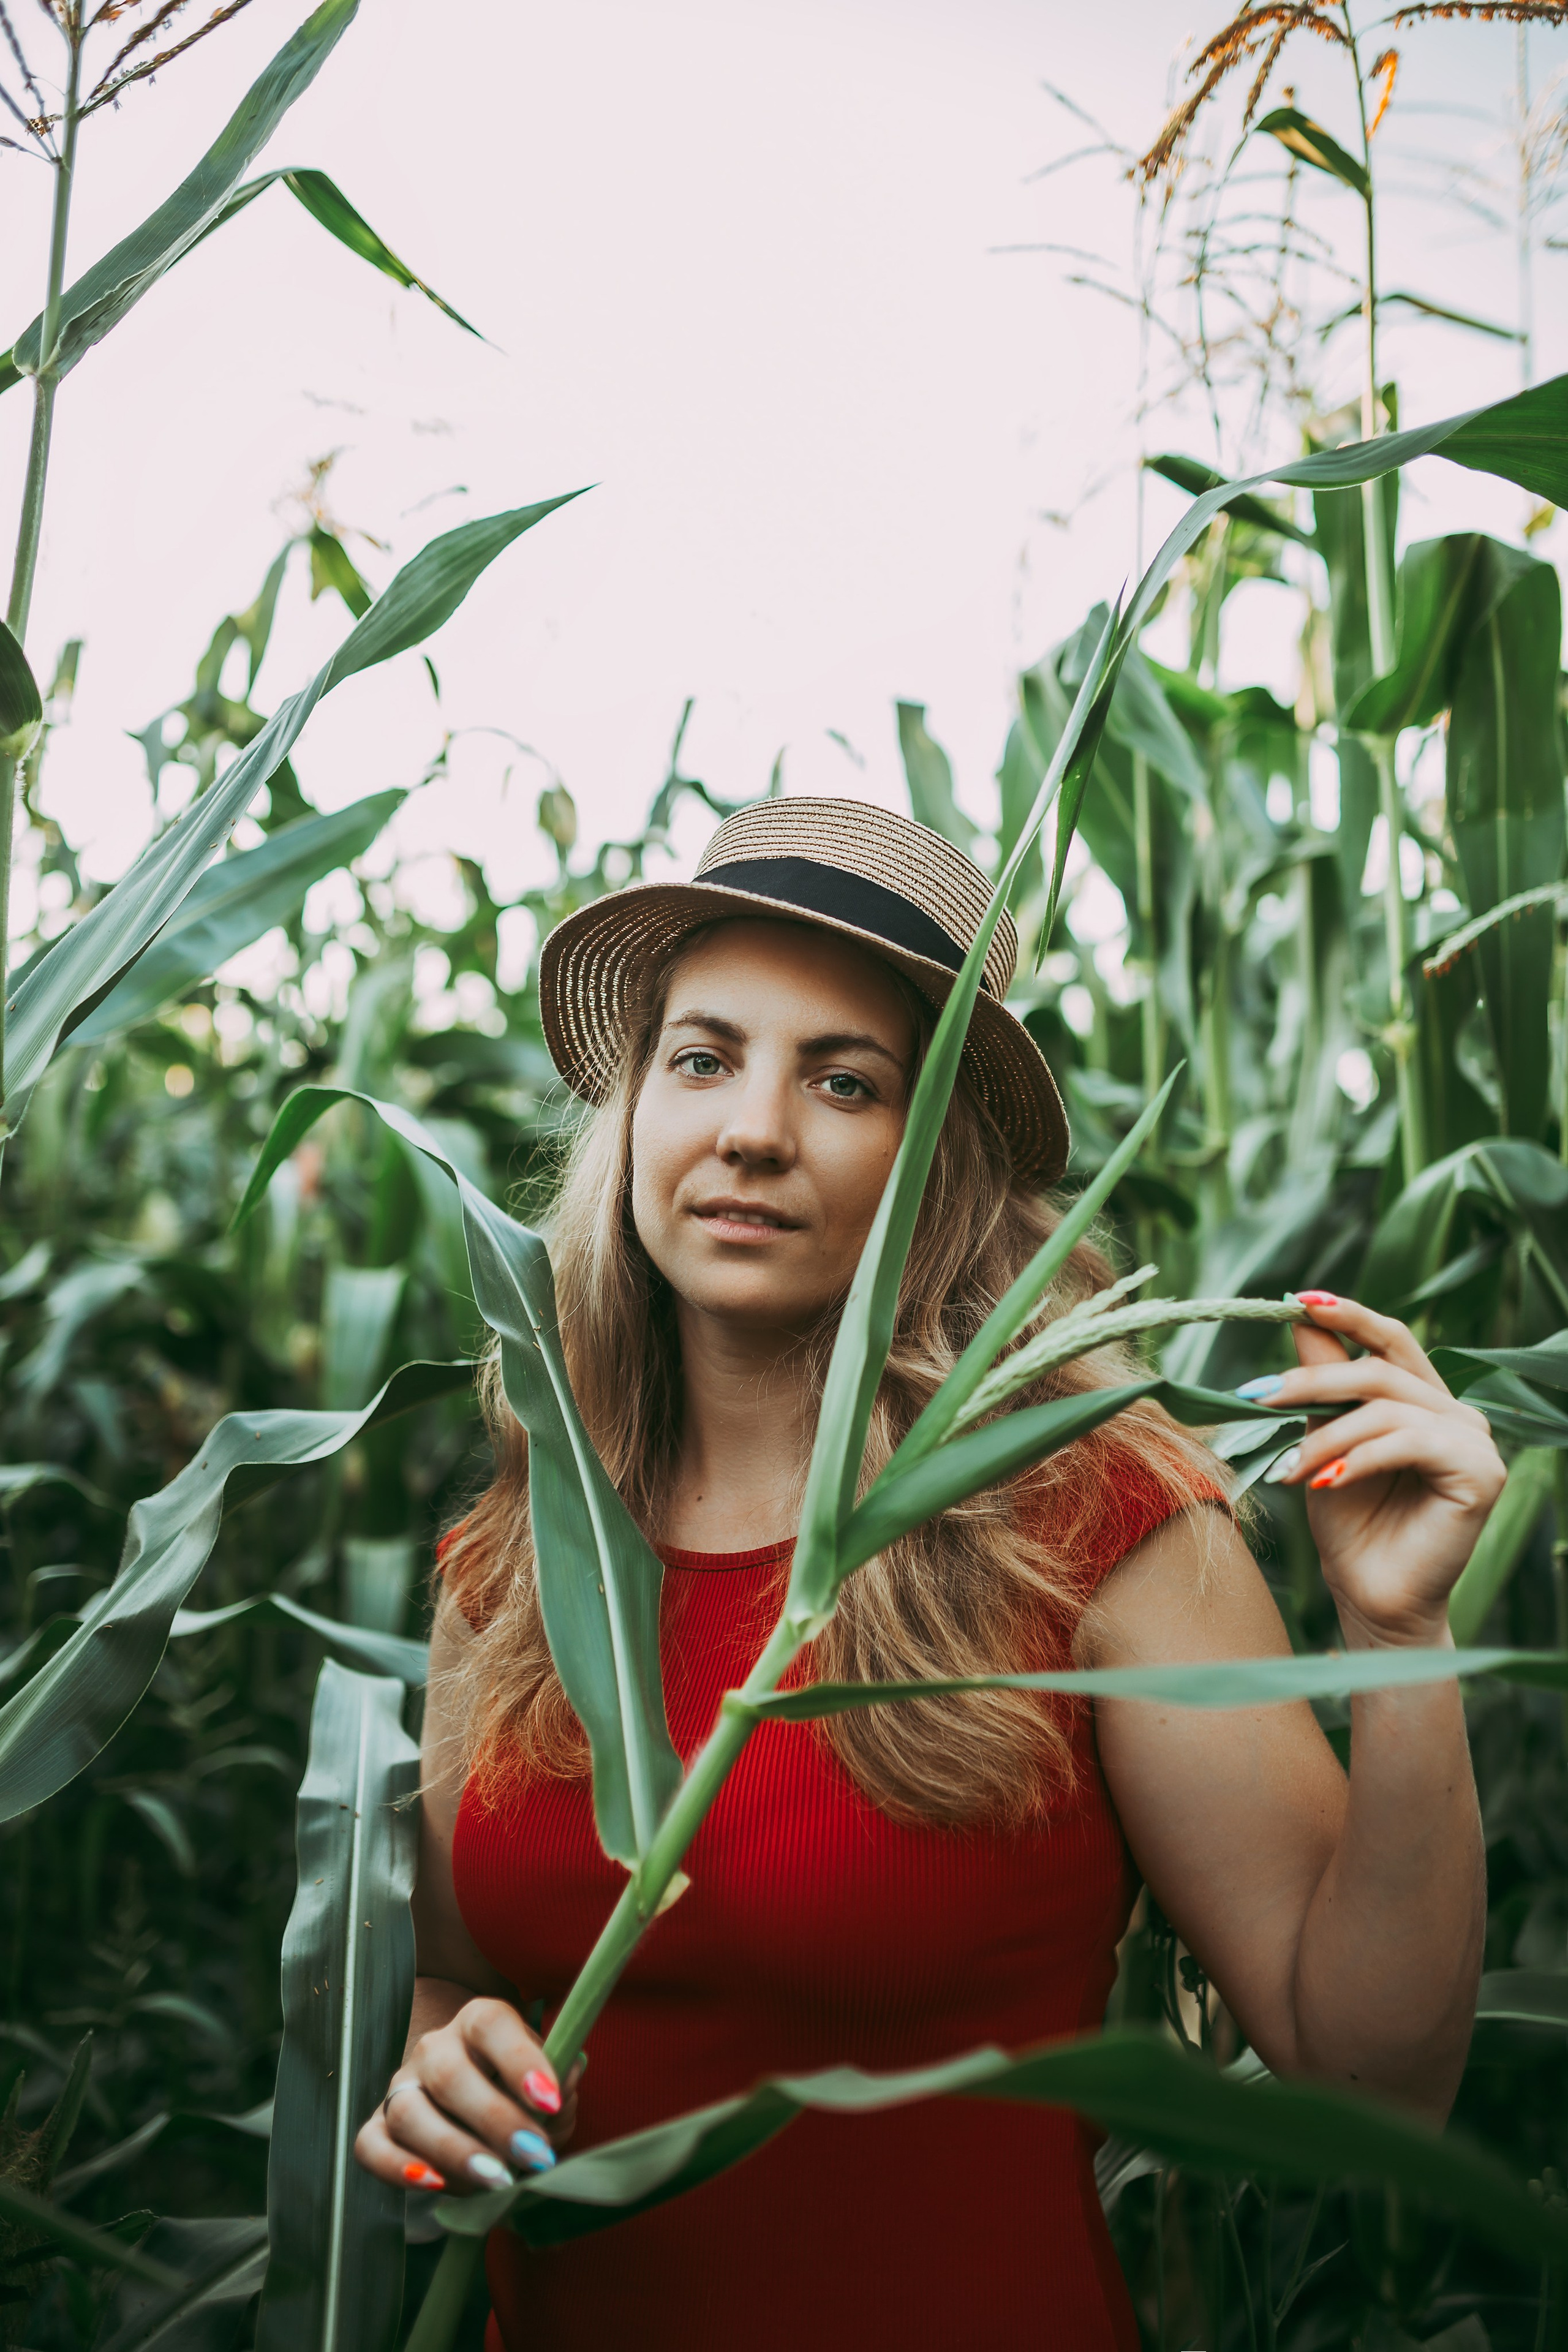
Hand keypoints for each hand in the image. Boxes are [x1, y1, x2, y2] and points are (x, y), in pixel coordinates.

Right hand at [354, 1992, 580, 2196]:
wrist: (471, 2099)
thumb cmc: (519, 2089)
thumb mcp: (547, 2080)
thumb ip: (560, 2085)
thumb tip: (561, 2097)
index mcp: (479, 2022)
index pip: (491, 2024)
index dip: (520, 2059)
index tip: (551, 2100)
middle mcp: (435, 2048)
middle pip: (450, 2075)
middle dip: (495, 2120)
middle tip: (535, 2155)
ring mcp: (402, 2087)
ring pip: (410, 2114)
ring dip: (455, 2152)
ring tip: (497, 2180)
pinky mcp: (378, 2127)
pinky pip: (370, 2147)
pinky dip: (398, 2169)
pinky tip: (435, 2185)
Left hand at [1242, 1292, 1505, 1646]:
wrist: (1372, 1596)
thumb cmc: (1350, 1524)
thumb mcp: (1323, 1441)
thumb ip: (1321, 1382)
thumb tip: (1298, 1315)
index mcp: (1423, 1398)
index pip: (1390, 1338)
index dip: (1347, 1314)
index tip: (1296, 1299)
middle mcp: (1456, 1412)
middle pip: (1380, 1369)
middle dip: (1312, 1380)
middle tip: (1257, 1396)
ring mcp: (1475, 1440)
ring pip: (1387, 1409)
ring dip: (1326, 1436)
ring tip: (1290, 1471)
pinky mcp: (1481, 1472)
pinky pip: (1410, 1442)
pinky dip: (1360, 1458)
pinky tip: (1325, 1481)